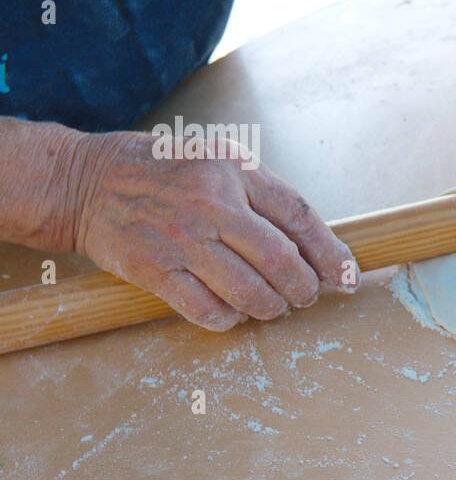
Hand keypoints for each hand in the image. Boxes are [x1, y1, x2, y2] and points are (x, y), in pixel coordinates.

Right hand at [67, 130, 355, 330]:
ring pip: (250, 292)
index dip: (332, 254)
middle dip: (304, 289)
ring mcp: (182, 238)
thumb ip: (262, 195)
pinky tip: (233, 314)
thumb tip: (314, 246)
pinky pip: (208, 310)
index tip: (347, 276)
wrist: (84, 182)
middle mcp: (212, 202)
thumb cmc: (162, 172)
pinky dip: (229, 320)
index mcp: (235, 169)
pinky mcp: (154, 269)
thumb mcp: (218, 160)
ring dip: (271, 308)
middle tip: (306, 297)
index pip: (301, 218)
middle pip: (282, 262)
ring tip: (272, 307)